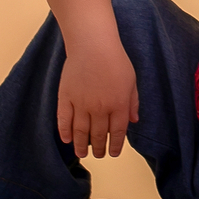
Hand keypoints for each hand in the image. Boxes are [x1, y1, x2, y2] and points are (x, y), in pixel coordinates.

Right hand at [56, 38, 138, 158]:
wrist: (92, 43)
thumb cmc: (115, 59)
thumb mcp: (131, 80)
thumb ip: (132, 102)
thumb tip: (134, 121)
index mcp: (118, 104)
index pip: (117, 133)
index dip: (115, 145)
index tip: (113, 153)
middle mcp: (100, 108)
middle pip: (98, 135)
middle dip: (99, 148)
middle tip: (98, 154)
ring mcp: (81, 103)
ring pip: (80, 132)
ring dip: (81, 146)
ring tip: (82, 153)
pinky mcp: (66, 97)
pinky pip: (64, 120)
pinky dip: (65, 132)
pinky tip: (67, 140)